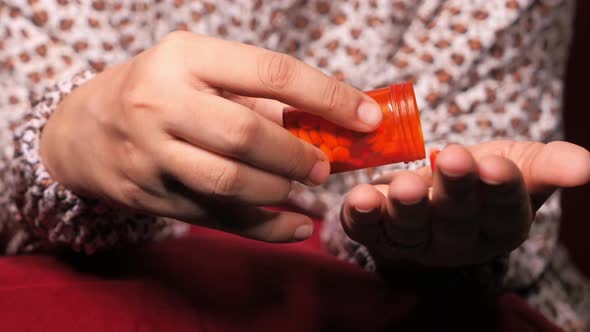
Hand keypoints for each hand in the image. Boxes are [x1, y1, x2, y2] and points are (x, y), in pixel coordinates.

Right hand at [40, 32, 382, 242]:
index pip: (271, 72)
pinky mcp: (150, 196)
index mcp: (184, 58)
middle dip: (298, 154)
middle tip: (325, 166)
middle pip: (246, 135)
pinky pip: (218, 218)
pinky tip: (296, 228)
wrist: (82, 130)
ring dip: (280, 190)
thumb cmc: (155, 91)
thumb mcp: (197, 71)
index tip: (366, 117)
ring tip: (303, 188)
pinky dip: (265, 227)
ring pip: (230, 182)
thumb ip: (257, 96)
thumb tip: (327, 125)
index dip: (327, 96)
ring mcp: (151, 154)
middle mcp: (161, 103)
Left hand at [340, 141, 589, 266]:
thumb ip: (549, 166)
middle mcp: (457, 241)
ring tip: (403, 186)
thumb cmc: (482, 174)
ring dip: (405, 206)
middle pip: (455, 218)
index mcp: (499, 225)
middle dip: (454, 191)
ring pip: (410, 228)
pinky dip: (361, 215)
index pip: (503, 209)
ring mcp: (414, 242)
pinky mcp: (377, 234)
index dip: (501, 189)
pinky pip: (368, 229)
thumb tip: (586, 166)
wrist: (436, 184)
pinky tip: (358, 197)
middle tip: (453, 161)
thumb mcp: (521, 163)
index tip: (498, 165)